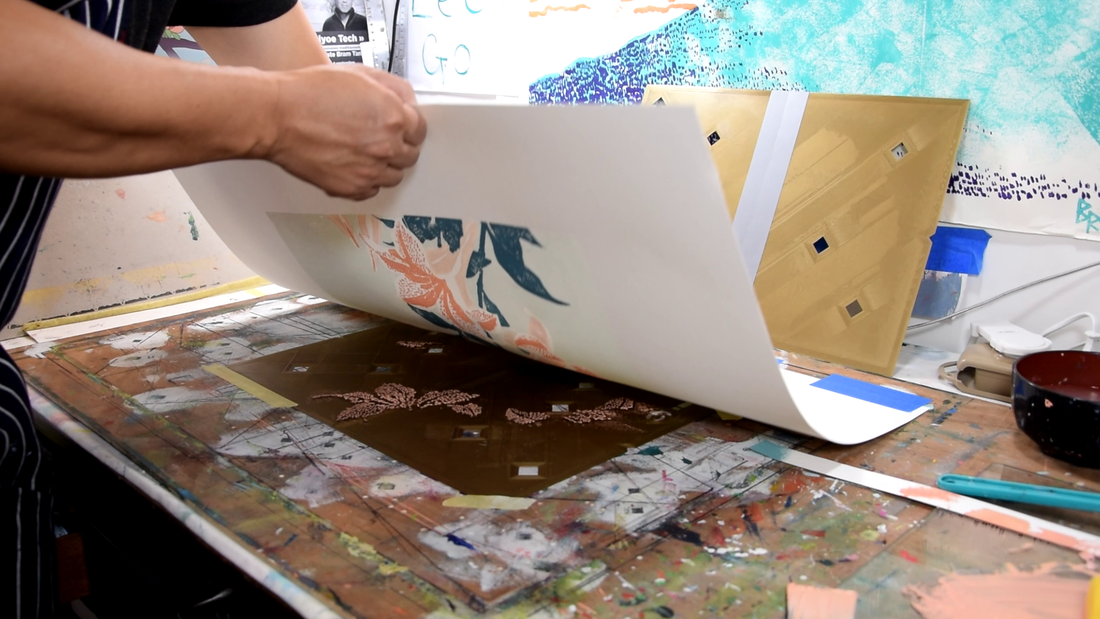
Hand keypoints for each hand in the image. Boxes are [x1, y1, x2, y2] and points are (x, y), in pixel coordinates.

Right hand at [263, 64, 426, 199]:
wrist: (276, 117)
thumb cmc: (310, 93)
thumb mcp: (359, 73)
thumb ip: (392, 87)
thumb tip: (408, 100)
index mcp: (394, 118)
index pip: (420, 130)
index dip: (409, 126)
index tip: (400, 126)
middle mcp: (387, 147)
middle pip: (410, 156)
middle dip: (399, 146)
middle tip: (380, 138)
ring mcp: (370, 171)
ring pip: (393, 176)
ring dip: (384, 166)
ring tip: (364, 153)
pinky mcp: (351, 187)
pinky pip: (370, 190)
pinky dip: (365, 181)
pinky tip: (352, 166)